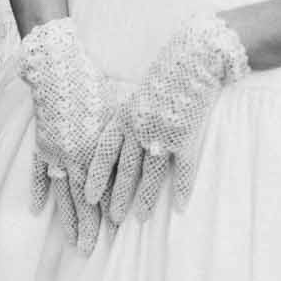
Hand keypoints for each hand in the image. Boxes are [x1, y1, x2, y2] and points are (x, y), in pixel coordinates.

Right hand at [18, 17, 114, 253]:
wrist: (58, 65)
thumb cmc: (95, 83)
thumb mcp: (119, 110)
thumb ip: (129, 137)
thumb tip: (153, 154)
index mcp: (96, 149)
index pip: (105, 191)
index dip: (110, 214)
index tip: (116, 234)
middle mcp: (74, 156)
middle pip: (82, 201)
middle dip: (87, 228)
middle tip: (89, 252)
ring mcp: (54, 151)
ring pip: (61, 194)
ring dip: (67, 220)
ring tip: (71, 243)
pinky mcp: (41, 142)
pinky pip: (38, 172)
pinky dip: (39, 190)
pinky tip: (39, 210)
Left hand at [85, 12, 248, 223]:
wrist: (193, 59)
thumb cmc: (164, 76)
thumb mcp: (137, 95)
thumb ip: (127, 119)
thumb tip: (117, 142)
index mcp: (124, 117)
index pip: (104, 153)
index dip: (96, 176)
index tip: (87, 197)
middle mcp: (139, 127)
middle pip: (125, 170)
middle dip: (117, 197)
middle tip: (111, 220)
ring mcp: (163, 133)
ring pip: (151, 174)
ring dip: (145, 199)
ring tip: (140, 220)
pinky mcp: (186, 135)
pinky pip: (183, 168)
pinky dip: (182, 188)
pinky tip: (180, 207)